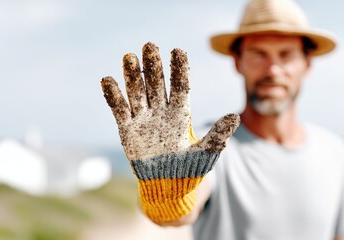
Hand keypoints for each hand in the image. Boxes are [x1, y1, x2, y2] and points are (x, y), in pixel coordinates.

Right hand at [101, 42, 238, 221]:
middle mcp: (162, 110)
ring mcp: (144, 118)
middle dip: (153, 66)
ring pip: (137, 92)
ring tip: (129, 57)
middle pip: (157, 84)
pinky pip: (119, 109)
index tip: (177, 51)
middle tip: (150, 46)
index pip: (180, 86)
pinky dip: (113, 96)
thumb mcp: (206, 153)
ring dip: (132, 76)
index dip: (179, 69)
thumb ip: (218, 135)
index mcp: (181, 113)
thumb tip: (235, 116)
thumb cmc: (190, 169)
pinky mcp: (128, 128)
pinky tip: (107, 79)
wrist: (167, 185)